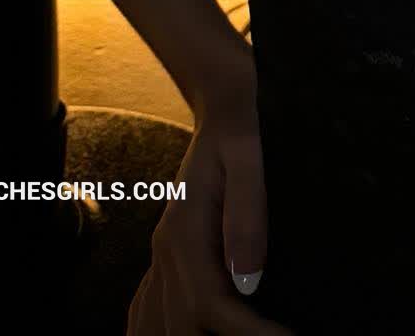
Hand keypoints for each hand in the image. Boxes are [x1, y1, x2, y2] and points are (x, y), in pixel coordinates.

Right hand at [127, 84, 293, 334]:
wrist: (223, 101)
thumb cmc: (242, 126)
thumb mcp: (251, 159)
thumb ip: (248, 215)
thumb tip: (248, 279)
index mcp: (185, 233)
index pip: (209, 307)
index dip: (248, 334)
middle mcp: (165, 250)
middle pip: (179, 327)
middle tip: (269, 335)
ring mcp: (160, 253)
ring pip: (150, 324)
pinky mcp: (166, 252)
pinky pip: (144, 307)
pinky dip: (154, 331)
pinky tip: (175, 335)